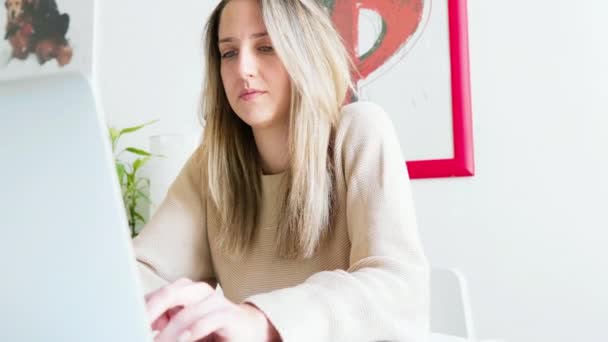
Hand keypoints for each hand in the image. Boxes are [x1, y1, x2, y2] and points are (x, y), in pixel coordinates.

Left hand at [145, 278, 279, 341]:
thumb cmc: (212, 332)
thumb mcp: (181, 329)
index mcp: (185, 291)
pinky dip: (193, 331)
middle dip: (152, 310)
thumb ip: (163, 323)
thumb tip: (138, 324)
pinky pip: (208, 320)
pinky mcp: (230, 315)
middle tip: (137, 324)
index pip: (159, 294)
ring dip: (171, 332)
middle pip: (172, 293)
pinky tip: (184, 339)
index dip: (143, 307)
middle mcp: (200, 292)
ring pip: (188, 312)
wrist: (249, 333)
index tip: (127, 320)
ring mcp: (216, 302)